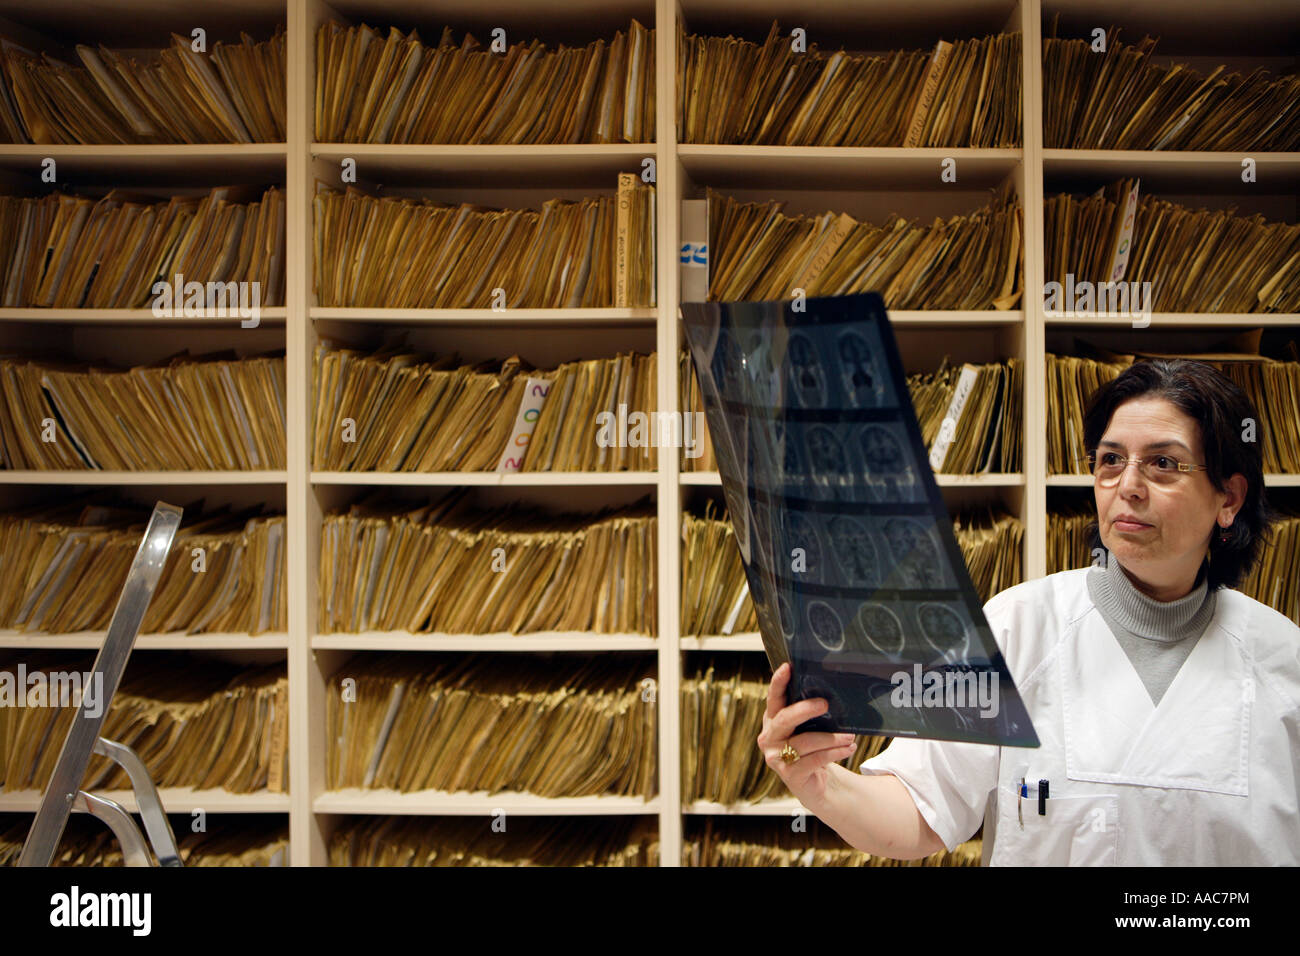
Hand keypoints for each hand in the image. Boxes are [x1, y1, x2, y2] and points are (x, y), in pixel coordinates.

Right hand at [757, 662, 857, 803]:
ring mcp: (776, 757)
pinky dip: (834, 753)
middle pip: (785, 719)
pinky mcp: (790, 775)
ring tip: (849, 736)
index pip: (773, 698)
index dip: (778, 682)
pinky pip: (815, 760)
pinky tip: (848, 748)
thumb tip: (832, 692)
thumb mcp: (810, 728)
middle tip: (825, 703)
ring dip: (831, 738)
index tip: (787, 667)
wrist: (816, 785)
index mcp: (773, 720)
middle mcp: (769, 737)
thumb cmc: (814, 749)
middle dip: (805, 710)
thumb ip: (812, 713)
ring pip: (804, 742)